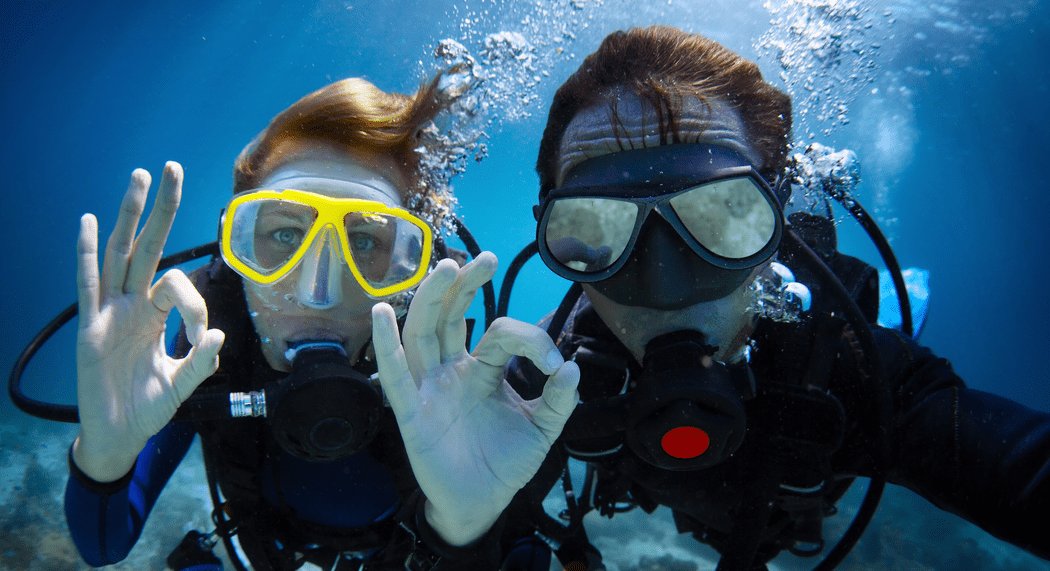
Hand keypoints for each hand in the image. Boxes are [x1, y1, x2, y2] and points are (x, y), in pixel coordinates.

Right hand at [73, 162, 224, 481]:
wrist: (119, 437)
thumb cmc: (149, 408)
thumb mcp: (183, 384)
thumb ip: (200, 361)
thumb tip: (218, 333)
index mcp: (157, 314)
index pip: (177, 286)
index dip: (193, 303)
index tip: (199, 335)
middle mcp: (133, 305)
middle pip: (147, 246)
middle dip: (162, 209)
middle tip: (173, 167)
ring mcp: (109, 313)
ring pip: (118, 254)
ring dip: (129, 217)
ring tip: (139, 178)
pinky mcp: (89, 328)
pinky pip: (88, 285)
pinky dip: (87, 254)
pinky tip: (88, 223)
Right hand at [372, 253, 579, 545]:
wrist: (482, 504)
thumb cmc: (505, 462)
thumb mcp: (543, 429)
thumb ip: (559, 400)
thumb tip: (572, 367)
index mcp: (482, 369)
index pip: (499, 334)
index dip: (529, 340)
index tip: (556, 366)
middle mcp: (452, 371)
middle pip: (450, 315)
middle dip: (464, 285)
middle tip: (484, 258)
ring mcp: (429, 389)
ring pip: (422, 334)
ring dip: (430, 300)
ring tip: (445, 268)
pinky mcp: (412, 414)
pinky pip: (396, 377)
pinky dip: (386, 346)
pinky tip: (382, 314)